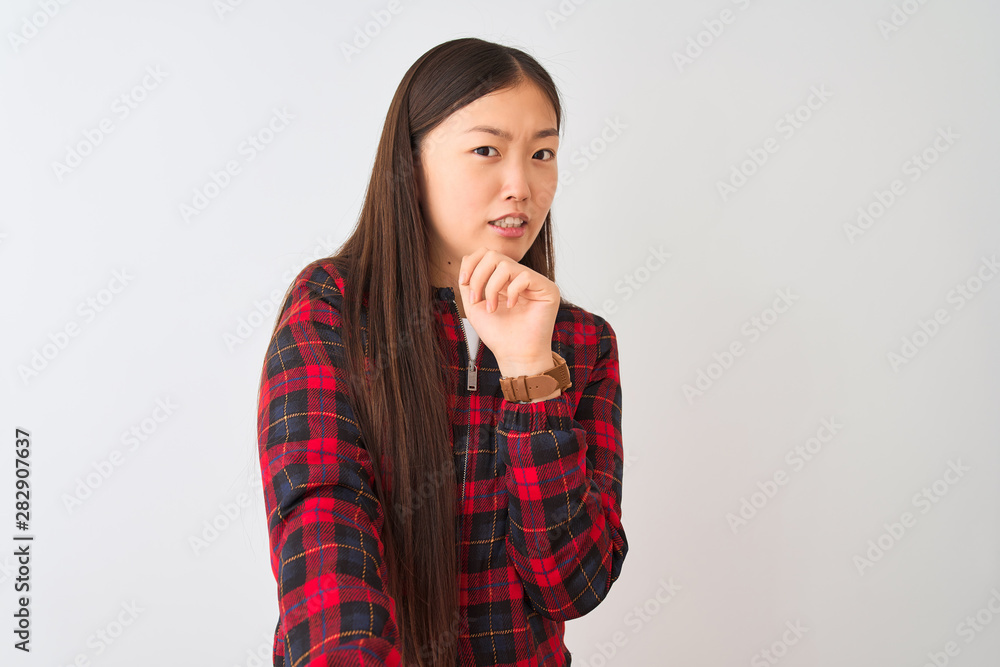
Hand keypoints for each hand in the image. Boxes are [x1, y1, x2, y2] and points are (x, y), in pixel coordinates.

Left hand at [457, 248, 559, 376]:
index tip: (464, 282)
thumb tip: (466, 259)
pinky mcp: (548, 289)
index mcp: (503, 280)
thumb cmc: (498, 334)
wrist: (515, 355)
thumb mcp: (474, 305)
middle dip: (478, 276)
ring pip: (505, 264)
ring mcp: (534, 282)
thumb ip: (469, 282)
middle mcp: (518, 277)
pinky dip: (511, 292)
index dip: (472, 263)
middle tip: (476, 299)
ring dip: (491, 287)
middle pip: (493, 254)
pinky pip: (524, 276)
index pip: (487, 254)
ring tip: (492, 308)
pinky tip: (510, 307)